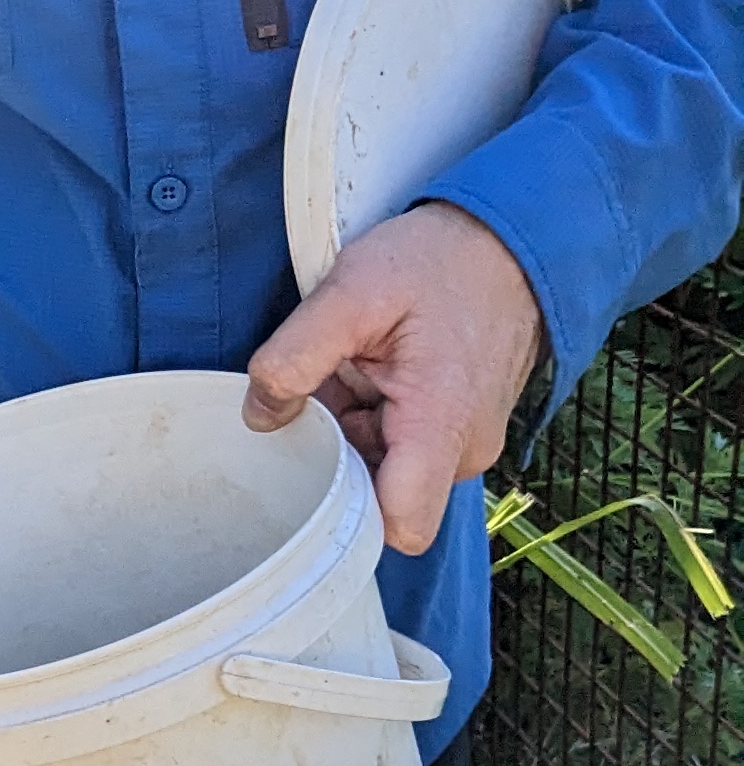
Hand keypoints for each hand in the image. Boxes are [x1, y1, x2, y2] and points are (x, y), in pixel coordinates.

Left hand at [242, 202, 542, 555]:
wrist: (506, 239)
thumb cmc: (436, 262)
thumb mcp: (351, 292)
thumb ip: (296, 356)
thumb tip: (259, 417)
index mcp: (442, 427)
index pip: (400, 526)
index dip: (344, 516)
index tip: (306, 466)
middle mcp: (462, 451)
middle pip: (379, 496)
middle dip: (335, 456)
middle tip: (325, 390)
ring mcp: (464, 444)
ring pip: (385, 471)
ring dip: (351, 432)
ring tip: (349, 371)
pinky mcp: (458, 431)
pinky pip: (402, 448)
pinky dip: (372, 419)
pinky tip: (366, 372)